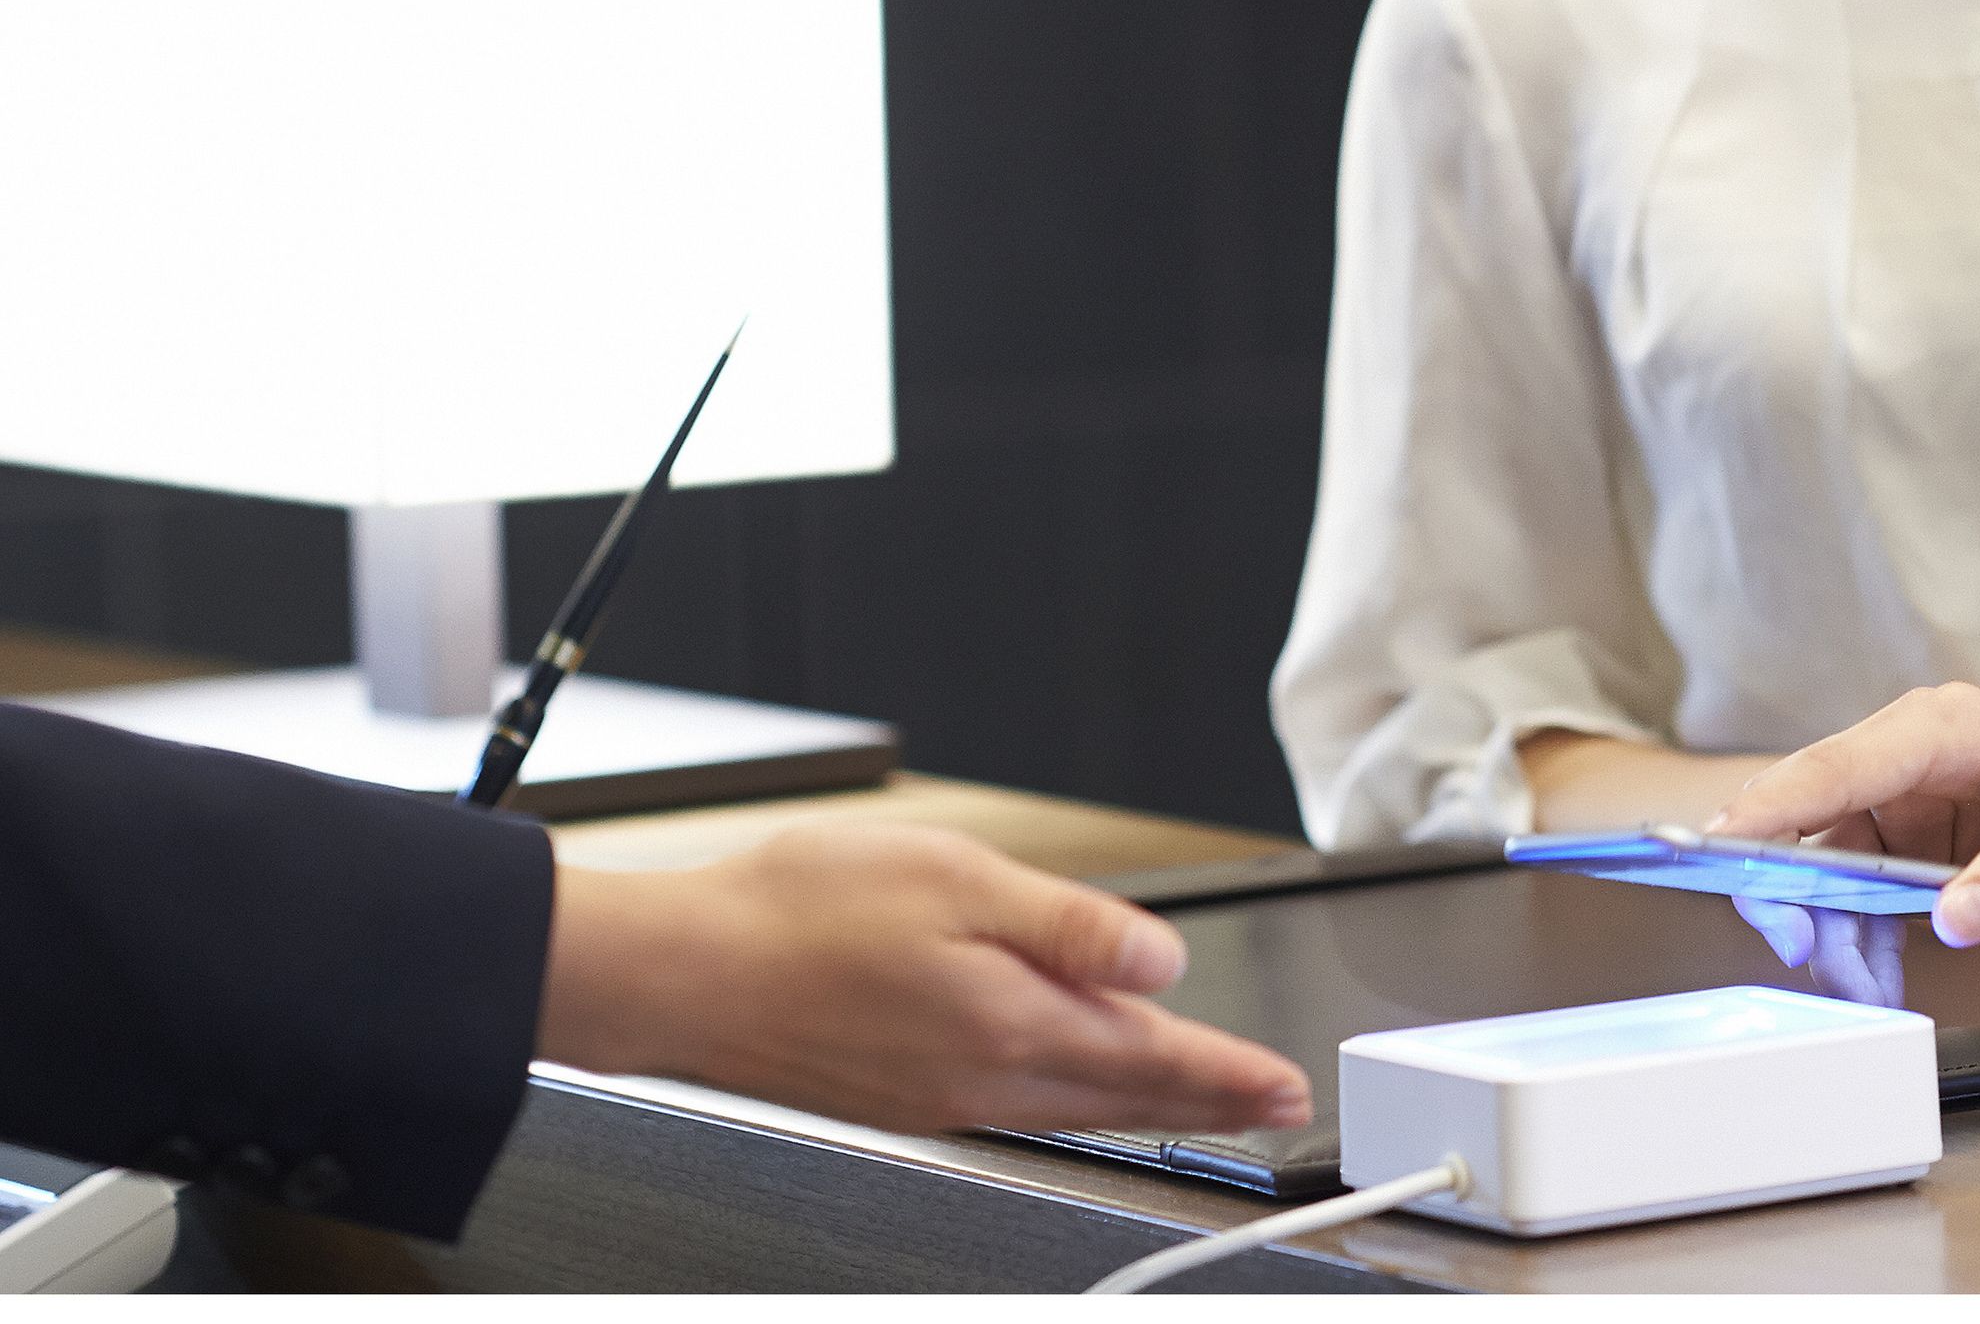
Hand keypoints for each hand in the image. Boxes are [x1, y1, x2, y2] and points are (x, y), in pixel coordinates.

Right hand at [538, 824, 1310, 1137]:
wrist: (684, 970)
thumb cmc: (802, 911)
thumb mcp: (960, 878)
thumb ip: (1072, 926)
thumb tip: (1161, 963)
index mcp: (1010, 1023)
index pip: (1153, 1057)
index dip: (1229, 1073)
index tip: (1287, 1085)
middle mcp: (983, 1079)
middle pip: (1126, 1098)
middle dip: (1209, 1103)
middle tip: (1275, 1106)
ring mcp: (941, 1096)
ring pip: (1077, 1108)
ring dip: (1149, 1106)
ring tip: (1203, 1100)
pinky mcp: (903, 1096)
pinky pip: (1022, 1108)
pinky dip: (1079, 1102)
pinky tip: (1084, 1084)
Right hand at [1706, 683, 1979, 1001]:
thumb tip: (1953, 916)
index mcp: (1951, 729)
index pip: (1843, 763)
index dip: (1776, 804)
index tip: (1721, 843)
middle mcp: (1914, 752)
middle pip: (1813, 814)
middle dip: (1796, 888)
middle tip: (1804, 951)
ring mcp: (1907, 794)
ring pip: (1824, 861)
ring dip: (1829, 928)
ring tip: (1862, 985)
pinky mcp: (1909, 835)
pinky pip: (1853, 887)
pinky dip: (1855, 936)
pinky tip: (1875, 974)